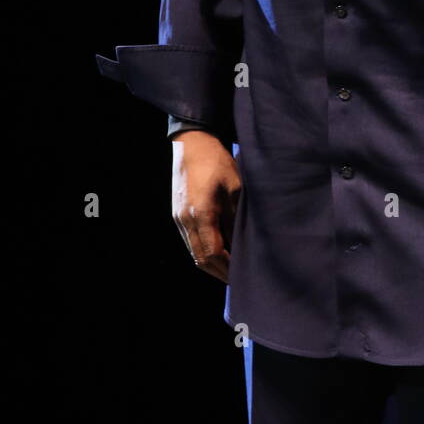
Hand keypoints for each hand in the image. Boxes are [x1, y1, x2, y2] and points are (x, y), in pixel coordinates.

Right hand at [171, 131, 241, 282]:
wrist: (192, 144)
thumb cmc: (217, 162)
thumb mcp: (236, 187)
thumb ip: (239, 217)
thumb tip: (247, 242)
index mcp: (201, 213)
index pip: (214, 253)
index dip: (228, 268)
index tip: (243, 274)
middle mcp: (186, 220)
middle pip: (201, 259)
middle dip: (220, 272)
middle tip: (239, 279)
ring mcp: (178, 219)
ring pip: (194, 253)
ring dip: (211, 265)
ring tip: (230, 270)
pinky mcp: (177, 215)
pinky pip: (190, 242)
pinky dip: (204, 252)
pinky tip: (219, 252)